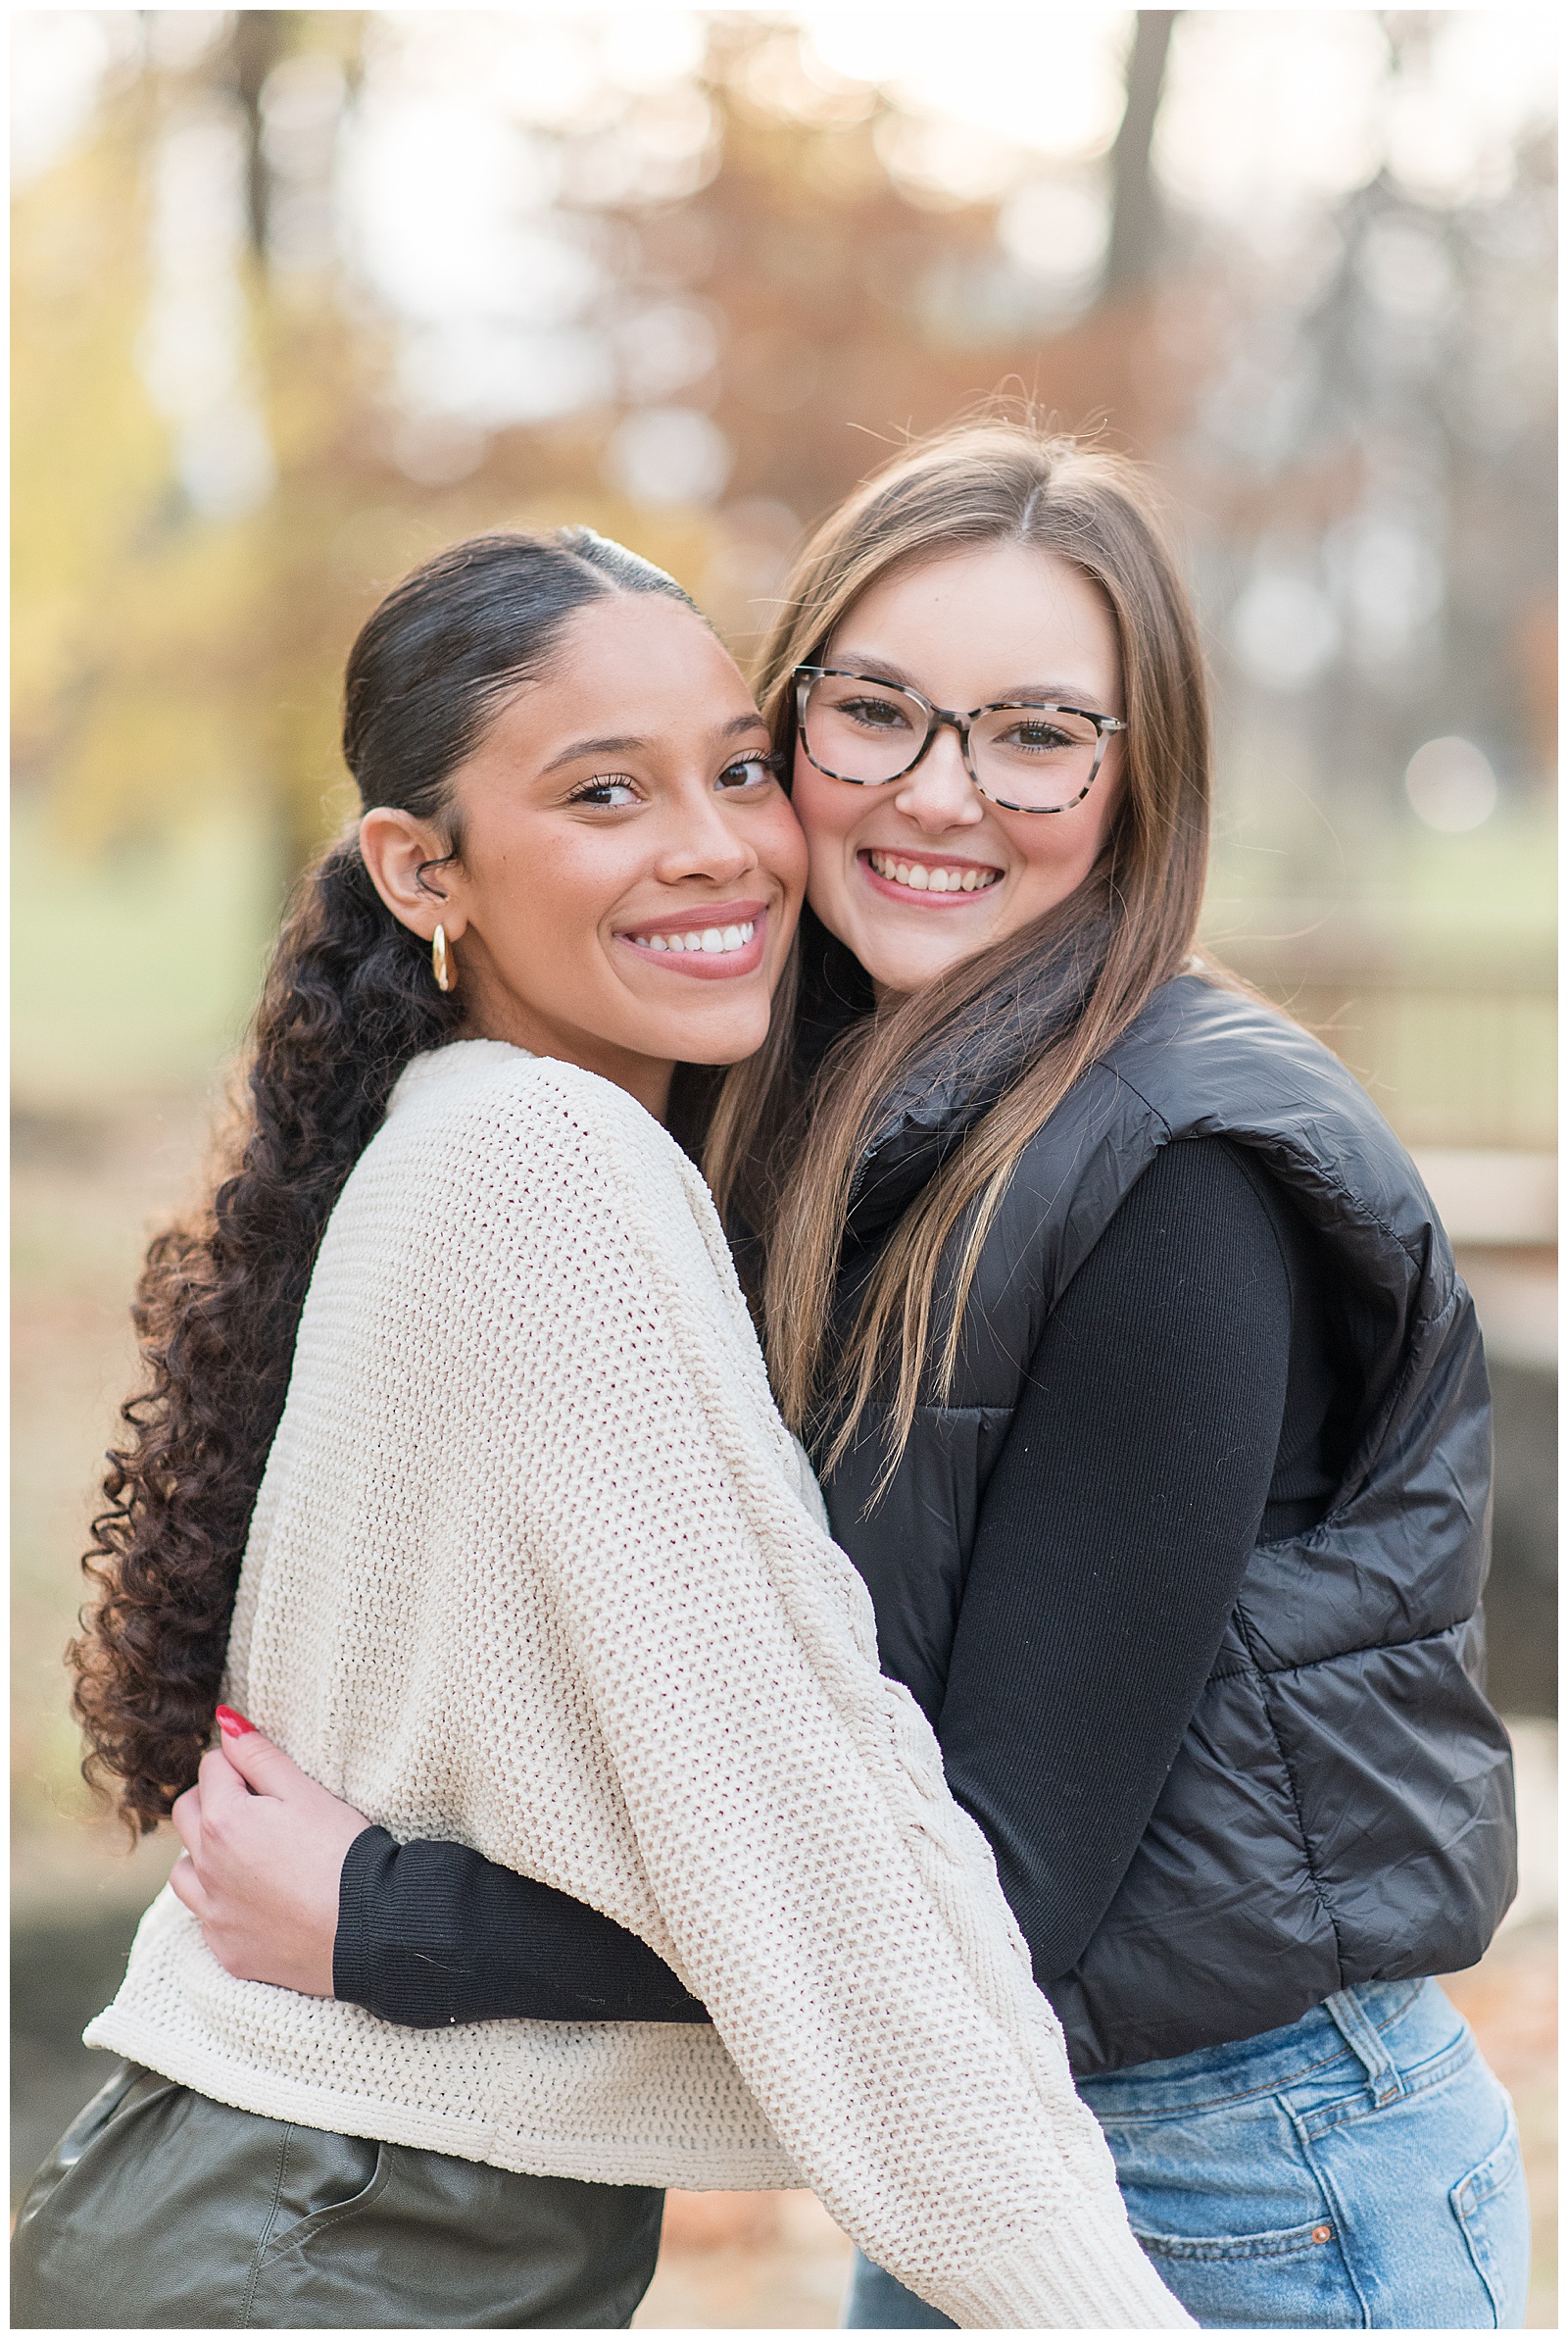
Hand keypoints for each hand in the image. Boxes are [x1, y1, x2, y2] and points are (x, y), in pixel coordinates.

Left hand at [169, 1709, 370, 1996]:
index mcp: (223, 1820)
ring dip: (204, 1854)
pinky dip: (221, 1902)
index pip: (211, 1768)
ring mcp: (214, 1913)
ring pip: (184, 1869)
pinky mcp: (227, 1950)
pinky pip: (206, 1917)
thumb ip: (259, 1755)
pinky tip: (257, 1899)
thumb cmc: (343, 1852)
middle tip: (256, 1805)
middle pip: (186, 1813)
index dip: (240, 1763)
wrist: (368, 1928)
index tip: (267, 1775)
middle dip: (212, 1798)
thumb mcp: (305, 1791)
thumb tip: (226, 1722)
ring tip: (248, 1854)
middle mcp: (206, 1867)